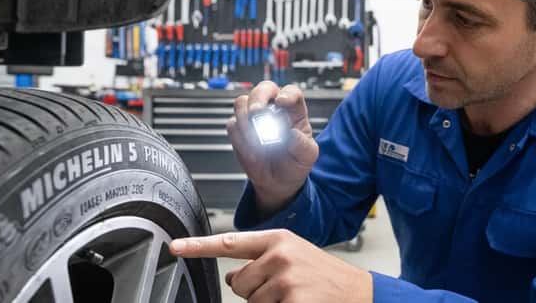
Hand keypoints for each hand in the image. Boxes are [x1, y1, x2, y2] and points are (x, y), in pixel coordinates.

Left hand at [170, 229, 372, 302]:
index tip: (175, 246)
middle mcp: (280, 254)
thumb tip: (232, 277)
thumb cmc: (324, 276)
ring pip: (251, 302)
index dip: (198, 246)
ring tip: (295, 295)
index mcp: (278, 239)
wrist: (359, 293)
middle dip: (254, 291)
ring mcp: (286, 278)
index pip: (230, 243)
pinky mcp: (293, 300)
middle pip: (238, 283)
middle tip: (284, 288)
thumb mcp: (294, 257)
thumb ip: (261, 261)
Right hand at [228, 81, 318, 214]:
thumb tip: (293, 134)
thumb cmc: (295, 163)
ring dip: (246, 121)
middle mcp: (273, 108)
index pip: (291, 91)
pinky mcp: (239, 129)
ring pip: (242, 103)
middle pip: (263, 89)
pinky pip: (232, 125)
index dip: (286, 94)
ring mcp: (254, 117)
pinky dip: (239, 138)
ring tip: (257, 142)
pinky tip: (251, 152)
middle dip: (258, 98)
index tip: (282, 102)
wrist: (278, 182)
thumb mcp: (307, 156)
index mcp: (293, 110)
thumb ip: (303, 146)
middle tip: (256, 113)